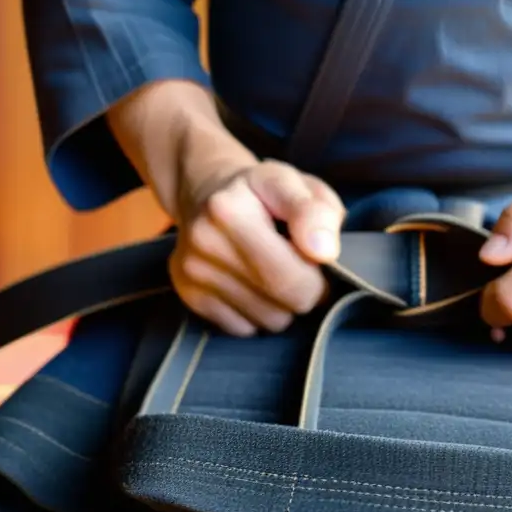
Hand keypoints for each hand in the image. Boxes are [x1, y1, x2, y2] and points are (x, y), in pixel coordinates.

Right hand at [170, 157, 345, 336]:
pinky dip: (255, 313)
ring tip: (274, 271)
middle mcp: (203, 241)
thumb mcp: (297, 184)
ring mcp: (192, 271)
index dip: (320, 279)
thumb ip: (319, 212)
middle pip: (281, 305)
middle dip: (304, 293)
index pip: (289, 278)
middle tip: (303, 268)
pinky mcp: (187, 294)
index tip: (320, 261)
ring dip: (281, 305)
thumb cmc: (262, 190)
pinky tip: (252, 283)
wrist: (206, 191)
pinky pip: (242, 328)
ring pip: (265, 321)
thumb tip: (324, 251)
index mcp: (229, 209)